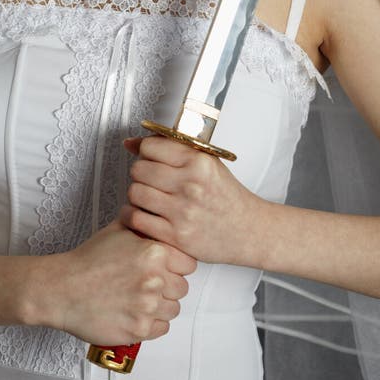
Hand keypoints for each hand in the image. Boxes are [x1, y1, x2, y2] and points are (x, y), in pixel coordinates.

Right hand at [31, 219, 195, 343]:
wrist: (62, 289)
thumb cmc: (89, 259)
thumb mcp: (118, 229)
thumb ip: (142, 220)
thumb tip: (156, 211)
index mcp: (154, 253)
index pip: (189, 263)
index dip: (177, 264)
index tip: (166, 267)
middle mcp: (155, 280)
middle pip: (182, 287)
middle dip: (169, 285)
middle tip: (149, 283)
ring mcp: (147, 307)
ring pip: (174, 309)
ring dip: (161, 305)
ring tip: (141, 298)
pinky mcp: (138, 330)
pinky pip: (162, 328)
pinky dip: (152, 322)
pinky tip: (136, 312)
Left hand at [119, 135, 261, 264]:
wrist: (249, 230)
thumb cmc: (227, 196)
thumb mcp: (206, 164)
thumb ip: (171, 149)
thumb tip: (130, 143)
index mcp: (199, 162)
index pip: (151, 146)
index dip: (146, 151)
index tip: (150, 158)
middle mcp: (190, 184)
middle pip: (139, 169)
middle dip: (140, 173)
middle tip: (149, 179)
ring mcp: (183, 211)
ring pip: (135, 193)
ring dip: (136, 195)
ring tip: (146, 197)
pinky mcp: (176, 235)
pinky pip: (136, 219)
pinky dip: (132, 216)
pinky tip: (143, 214)